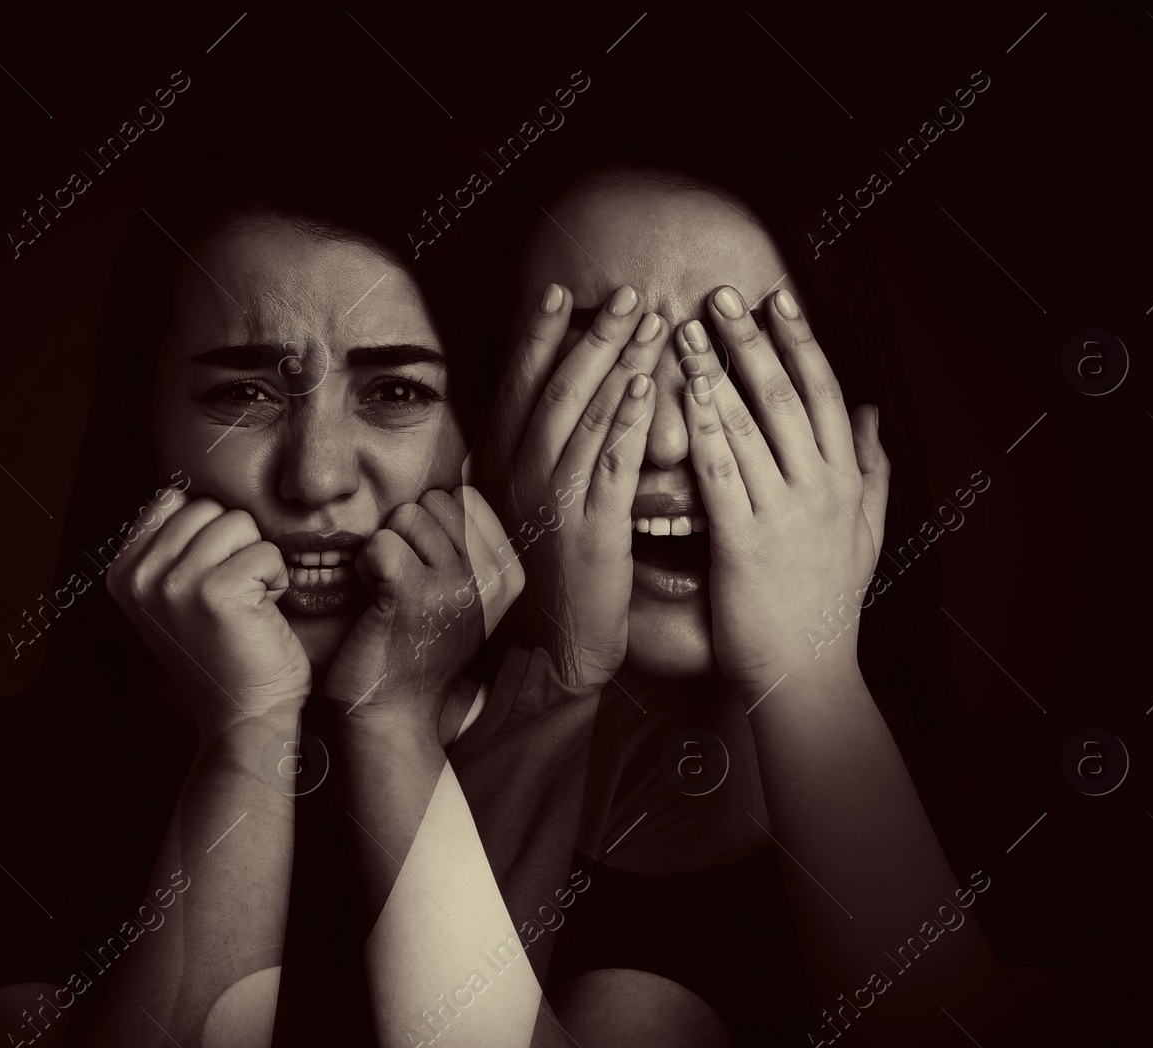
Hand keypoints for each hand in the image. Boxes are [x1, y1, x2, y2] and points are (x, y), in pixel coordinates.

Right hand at [105, 489, 310, 729]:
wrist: (244, 716)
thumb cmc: (223, 653)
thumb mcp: (175, 597)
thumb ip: (169, 546)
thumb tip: (183, 492)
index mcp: (124, 572)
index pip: (172, 501)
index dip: (208, 535)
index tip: (210, 583)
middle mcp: (140, 576)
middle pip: (208, 507)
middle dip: (235, 545)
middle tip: (235, 596)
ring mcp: (174, 583)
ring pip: (239, 523)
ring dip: (258, 561)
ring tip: (248, 605)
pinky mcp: (216, 592)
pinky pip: (267, 551)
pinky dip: (278, 580)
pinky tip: (263, 616)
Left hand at [325, 486, 522, 727]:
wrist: (393, 715)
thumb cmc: (417, 647)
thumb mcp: (463, 590)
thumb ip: (470, 535)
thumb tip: (466, 467)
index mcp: (510, 573)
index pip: (464, 497)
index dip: (432, 528)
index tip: (430, 575)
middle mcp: (492, 578)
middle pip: (432, 501)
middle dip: (408, 535)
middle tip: (406, 586)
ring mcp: (457, 586)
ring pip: (403, 516)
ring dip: (384, 552)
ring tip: (392, 596)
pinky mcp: (414, 595)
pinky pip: (378, 543)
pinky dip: (364, 569)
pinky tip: (375, 603)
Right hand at [483, 282, 661, 685]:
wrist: (546, 650)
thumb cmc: (542, 578)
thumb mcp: (521, 510)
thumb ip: (529, 460)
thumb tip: (545, 411)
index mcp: (500, 466)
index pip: (520, 385)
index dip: (540, 335)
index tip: (562, 292)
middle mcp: (519, 477)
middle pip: (557, 388)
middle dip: (595, 335)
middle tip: (628, 294)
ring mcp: (552, 502)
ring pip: (586, 416)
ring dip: (622, 363)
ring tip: (653, 322)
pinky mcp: (591, 531)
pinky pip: (611, 465)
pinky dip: (629, 422)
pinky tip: (649, 388)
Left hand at [675, 286, 888, 696]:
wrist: (807, 672)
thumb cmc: (827, 603)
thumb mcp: (866, 530)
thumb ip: (870, 467)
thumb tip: (873, 410)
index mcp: (845, 480)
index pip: (826, 393)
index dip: (801, 341)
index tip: (777, 299)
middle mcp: (819, 488)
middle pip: (787, 397)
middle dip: (752, 341)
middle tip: (721, 295)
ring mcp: (784, 514)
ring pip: (750, 428)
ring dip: (715, 375)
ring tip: (685, 333)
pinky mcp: (745, 543)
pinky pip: (721, 477)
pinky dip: (702, 433)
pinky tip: (680, 400)